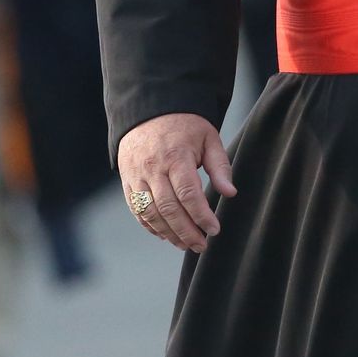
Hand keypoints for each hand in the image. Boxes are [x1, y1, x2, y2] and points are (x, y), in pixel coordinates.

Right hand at [118, 113, 237, 252]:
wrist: (150, 111)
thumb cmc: (185, 125)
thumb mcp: (209, 138)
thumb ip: (220, 166)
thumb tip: (230, 193)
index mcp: (176, 156)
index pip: (188, 194)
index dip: (201, 216)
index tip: (214, 229)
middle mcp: (153, 168)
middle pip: (168, 209)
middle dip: (186, 232)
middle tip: (202, 245)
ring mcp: (136, 175)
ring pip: (150, 213)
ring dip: (169, 233)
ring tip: (186, 244)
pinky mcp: (127, 181)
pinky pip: (137, 210)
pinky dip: (150, 226)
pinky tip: (166, 235)